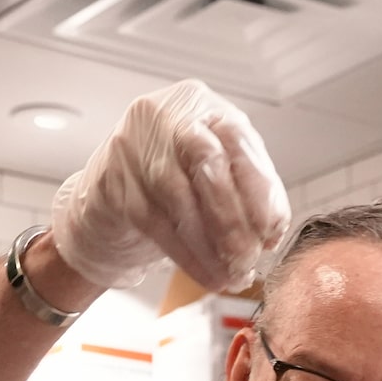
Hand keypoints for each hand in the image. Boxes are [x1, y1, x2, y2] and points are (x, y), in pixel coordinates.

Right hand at [47, 80, 291, 292]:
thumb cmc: (174, 177)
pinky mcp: (115, 183)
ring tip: (232, 274)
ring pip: (180, 198)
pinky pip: (157, 226)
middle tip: (249, 258)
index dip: (259, 187)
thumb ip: (246, 187)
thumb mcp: (215, 169)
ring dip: (211, 245)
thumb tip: (272, 229)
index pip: (237, 138)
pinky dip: (188, 256)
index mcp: (200, 106)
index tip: (272, 229)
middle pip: (208, 162)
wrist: (109, 190)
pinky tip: (207, 274)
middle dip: (234, 218)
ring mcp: (134, 147)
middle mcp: (165, 117)